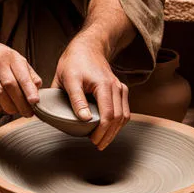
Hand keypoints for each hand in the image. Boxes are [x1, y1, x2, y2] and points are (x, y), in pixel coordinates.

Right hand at [0, 29, 41, 115]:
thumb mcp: (11, 55)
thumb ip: (26, 71)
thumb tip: (38, 88)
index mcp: (4, 56)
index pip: (19, 76)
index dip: (28, 91)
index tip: (35, 102)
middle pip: (8, 90)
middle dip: (20, 105)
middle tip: (26, 112)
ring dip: (6, 109)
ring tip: (12, 109)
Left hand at [51, 33, 129, 150]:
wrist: (87, 47)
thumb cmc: (74, 62)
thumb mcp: (68, 79)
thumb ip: (76, 99)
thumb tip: (84, 119)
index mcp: (103, 84)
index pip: (108, 114)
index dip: (102, 132)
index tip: (93, 141)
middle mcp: (116, 86)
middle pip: (118, 118)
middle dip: (109, 135)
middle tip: (97, 145)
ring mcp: (120, 88)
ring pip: (124, 116)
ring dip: (115, 131)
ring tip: (102, 140)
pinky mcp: (120, 90)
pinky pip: (125, 110)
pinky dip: (119, 123)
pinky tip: (109, 130)